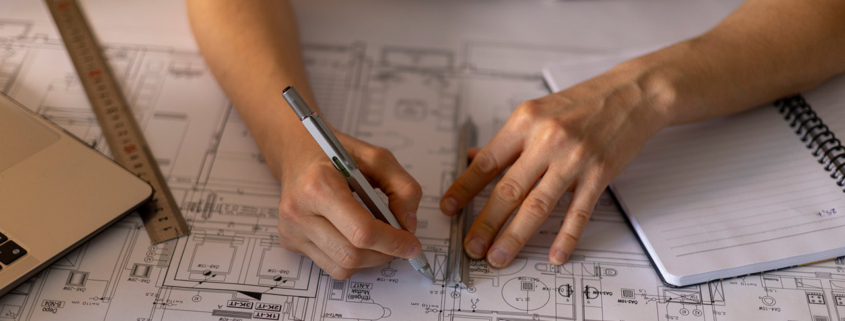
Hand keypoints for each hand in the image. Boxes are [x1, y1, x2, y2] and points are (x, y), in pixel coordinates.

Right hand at [274, 130, 422, 278]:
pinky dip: (352, 259)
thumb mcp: (377, 157)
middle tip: (400, 243)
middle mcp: (299, 211)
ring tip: (379, 239)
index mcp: (319, 185)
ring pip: (342, 267)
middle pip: (352, 254)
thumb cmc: (336, 153)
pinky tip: (354, 237)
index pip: (361, 231)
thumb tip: (409, 225)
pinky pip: (330, 265)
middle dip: (384, 253)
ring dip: (370, 259)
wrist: (297, 152)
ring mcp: (291, 229)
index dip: (393, 242)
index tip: (412, 243)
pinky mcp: (290, 241)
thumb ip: (402, 187)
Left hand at [441, 64, 672, 267]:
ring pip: (538, 205)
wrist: (631, 94)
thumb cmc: (583, 102)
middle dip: (485, 223)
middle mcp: (546, 140)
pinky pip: (578, 212)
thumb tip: (472, 158)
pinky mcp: (599, 174)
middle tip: (471, 246)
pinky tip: (554, 255)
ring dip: (515, 236)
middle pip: (508, 189)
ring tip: (499, 256)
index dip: (464, 188)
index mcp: (525, 122)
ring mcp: (574, 159)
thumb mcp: (536, 111)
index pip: (486, 162)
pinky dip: (566, 237)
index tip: (448, 208)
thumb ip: (506, 140)